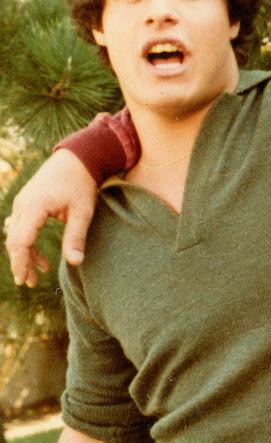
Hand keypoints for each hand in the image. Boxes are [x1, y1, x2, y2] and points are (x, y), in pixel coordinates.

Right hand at [6, 149, 97, 286]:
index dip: (21, 262)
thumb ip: (76, 237)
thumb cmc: (82, 184)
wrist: (77, 159)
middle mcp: (23, 205)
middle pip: (15, 240)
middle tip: (29, 283)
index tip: (24, 279)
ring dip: (25, 255)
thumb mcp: (83, 212)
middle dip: (21, 263)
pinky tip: (39, 258)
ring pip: (17, 235)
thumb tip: (75, 262)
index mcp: (34, 207)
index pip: (21, 241)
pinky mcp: (26, 203)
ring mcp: (22, 203)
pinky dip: (27, 243)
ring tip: (38, 274)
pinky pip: (21, 228)